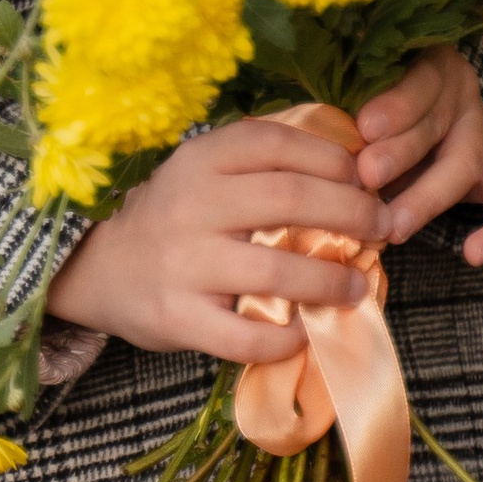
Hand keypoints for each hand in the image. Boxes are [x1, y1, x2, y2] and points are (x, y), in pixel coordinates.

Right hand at [44, 117, 392, 365]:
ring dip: (331, 281)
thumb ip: (263, 166)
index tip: (365, 178)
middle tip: (382, 226)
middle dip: (352, 212)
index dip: (334, 158)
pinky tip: (304, 333)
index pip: (278, 143)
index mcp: (201, 159)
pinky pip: (246, 335)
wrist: (100, 268)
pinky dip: (286, 338)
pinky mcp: (179, 317)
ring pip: (276, 271)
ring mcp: (184, 263)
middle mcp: (191, 204)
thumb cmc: (174, 218)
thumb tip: (353, 171)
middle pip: (289, 199)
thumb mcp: (205, 172)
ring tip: (357, 287)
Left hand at [353, 50, 482, 266]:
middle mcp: (462, 101)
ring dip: (427, 196)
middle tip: (367, 177)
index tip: (363, 128)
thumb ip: (353, 116)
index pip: (422, 81)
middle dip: (402, 154)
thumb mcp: (367, 95)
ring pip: (466, 164)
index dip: (396, 106)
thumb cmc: (380, 109)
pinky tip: (473, 254)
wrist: (429, 115)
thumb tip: (317, 146)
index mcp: (429, 69)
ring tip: (395, 225)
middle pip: (439, 126)